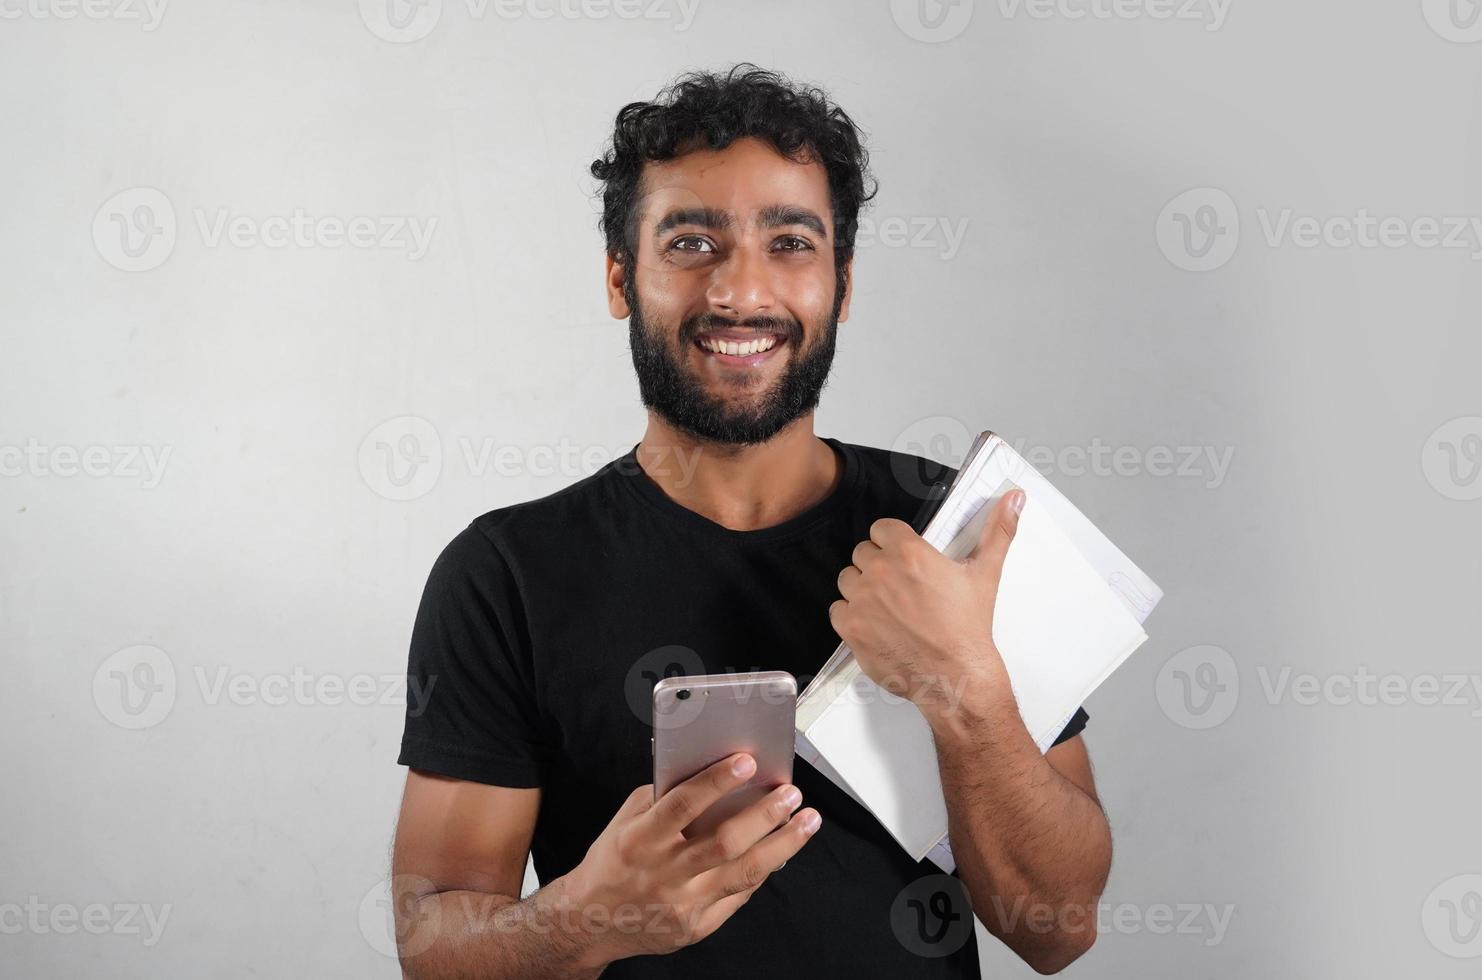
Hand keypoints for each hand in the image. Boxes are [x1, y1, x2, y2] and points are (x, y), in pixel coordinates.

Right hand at [561, 753, 820, 967]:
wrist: (589, 922)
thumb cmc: (613, 863)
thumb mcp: (625, 822)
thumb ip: (662, 798)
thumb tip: (709, 771)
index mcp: (640, 841)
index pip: (682, 805)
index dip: (716, 782)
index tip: (747, 761)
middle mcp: (662, 874)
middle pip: (724, 843)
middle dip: (764, 815)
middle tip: (791, 793)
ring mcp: (682, 905)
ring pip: (743, 873)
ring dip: (782, 844)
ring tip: (807, 820)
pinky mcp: (697, 927)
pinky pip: (739, 896)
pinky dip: (763, 870)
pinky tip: (782, 849)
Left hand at [828, 488, 1025, 716]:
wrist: (956, 677)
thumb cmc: (968, 629)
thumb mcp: (986, 573)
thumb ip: (998, 530)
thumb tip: (1014, 498)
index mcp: (909, 552)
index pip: (881, 529)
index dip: (892, 543)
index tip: (902, 558)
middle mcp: (881, 572)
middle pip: (863, 553)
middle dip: (878, 566)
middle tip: (900, 587)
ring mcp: (863, 600)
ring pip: (848, 580)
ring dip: (862, 589)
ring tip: (887, 606)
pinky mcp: (851, 627)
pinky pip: (837, 609)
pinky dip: (851, 616)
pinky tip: (875, 624)